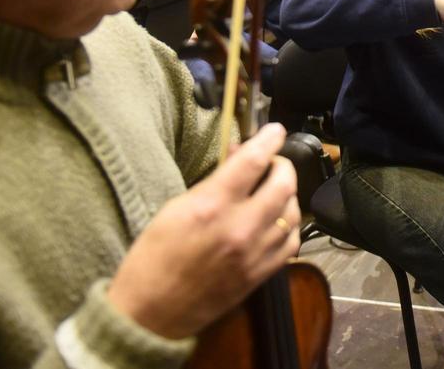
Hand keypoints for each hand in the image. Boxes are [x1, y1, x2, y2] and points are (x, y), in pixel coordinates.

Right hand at [106, 123, 300, 339]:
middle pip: (283, 184)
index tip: (275, 129)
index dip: (269, 139)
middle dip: (282, 165)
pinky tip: (277, 220)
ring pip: (292, 212)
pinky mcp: (261, 275)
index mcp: (212, 206)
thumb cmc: (153, 259)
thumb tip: (237, 158)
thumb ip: (212, 182)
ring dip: (287, 194)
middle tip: (272, 162)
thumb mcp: (174, 208)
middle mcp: (239, 228)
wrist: (150, 315)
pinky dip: (288, 225)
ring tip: (273, 190)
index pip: (253, 161)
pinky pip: (291, 242)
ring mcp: (254, 254)